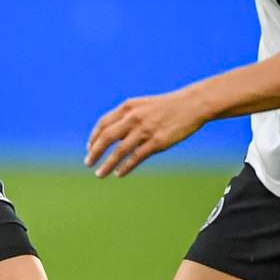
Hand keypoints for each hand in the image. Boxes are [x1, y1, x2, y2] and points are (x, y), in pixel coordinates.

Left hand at [87, 89, 207, 177]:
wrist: (192, 105)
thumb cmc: (166, 107)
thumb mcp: (142, 105)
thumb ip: (126, 116)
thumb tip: (111, 133)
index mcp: (127, 107)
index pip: (103, 124)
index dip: (93, 137)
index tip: (89, 148)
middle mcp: (133, 118)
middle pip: (106, 138)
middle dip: (94, 152)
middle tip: (87, 163)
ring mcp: (145, 130)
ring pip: (119, 151)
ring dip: (107, 165)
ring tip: (99, 174)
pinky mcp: (157, 142)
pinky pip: (136, 158)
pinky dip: (125, 167)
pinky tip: (118, 174)